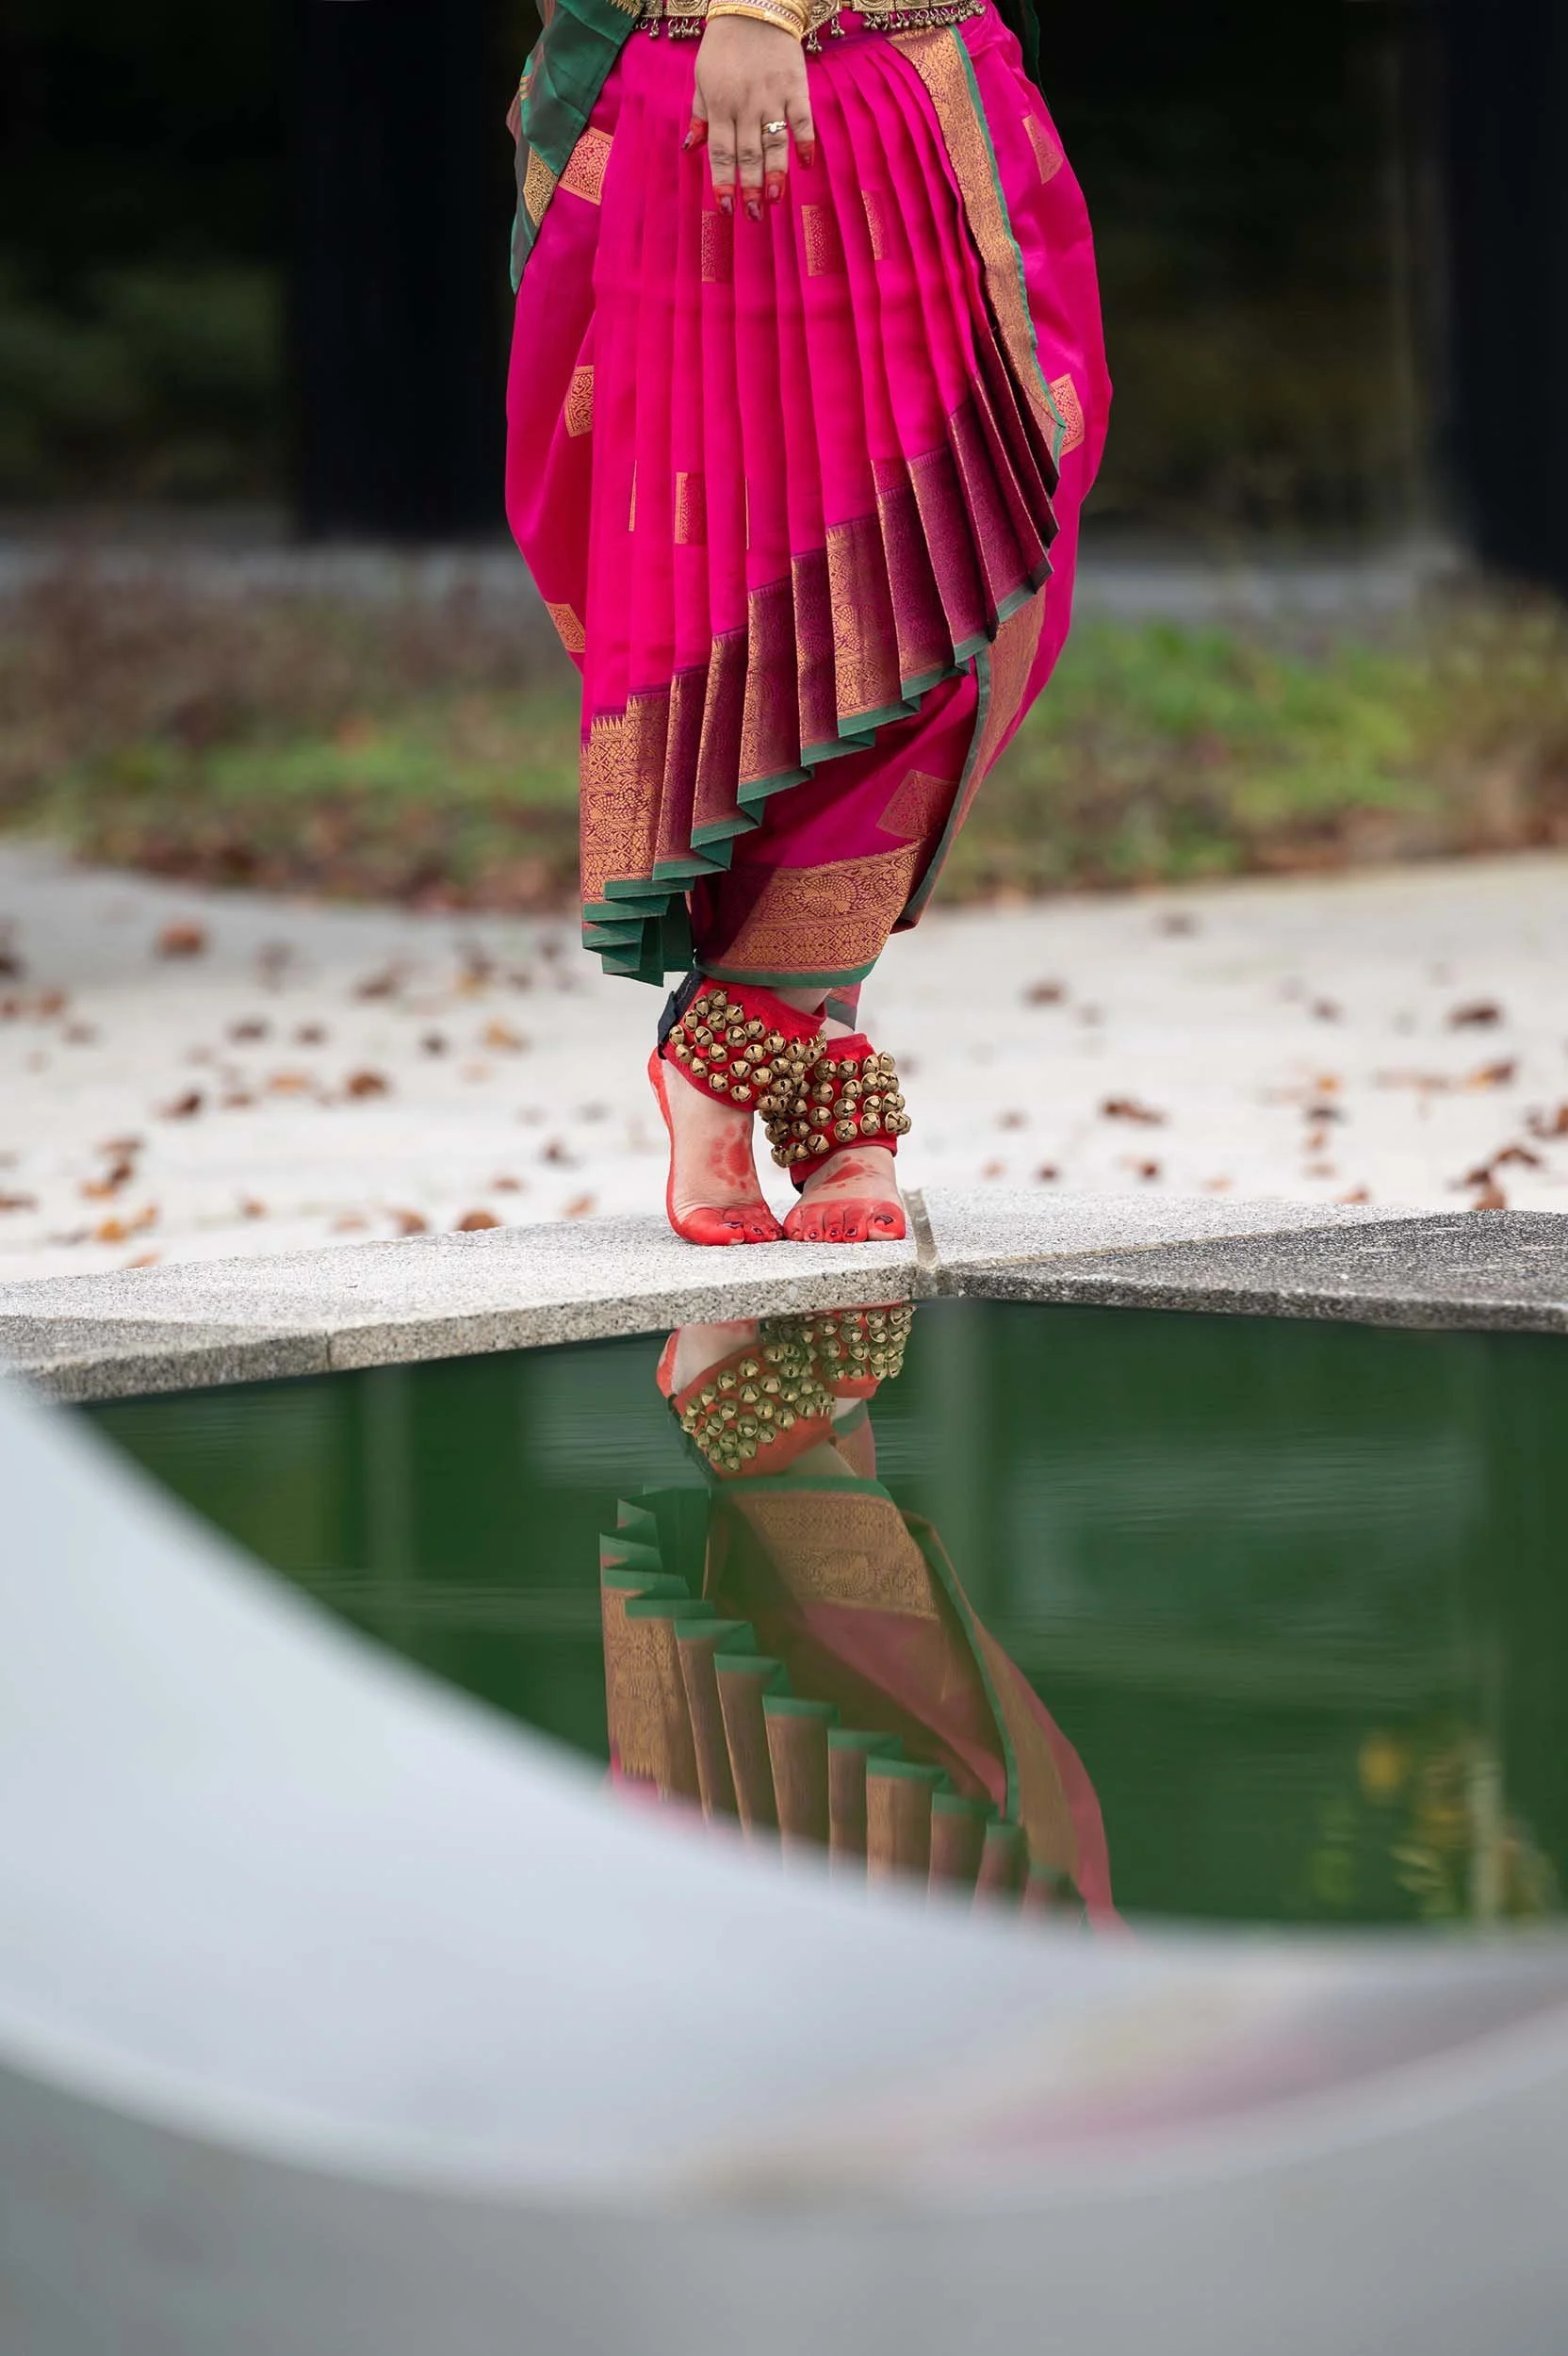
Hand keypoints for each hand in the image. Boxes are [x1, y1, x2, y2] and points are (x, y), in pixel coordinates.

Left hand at [689, 17, 812, 220]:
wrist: (754, 7)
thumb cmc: (724, 46)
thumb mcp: (702, 77)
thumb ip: (700, 114)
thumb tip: (692, 149)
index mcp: (720, 105)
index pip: (721, 152)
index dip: (723, 181)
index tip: (726, 207)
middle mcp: (745, 106)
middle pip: (747, 154)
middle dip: (750, 186)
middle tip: (753, 214)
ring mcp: (772, 98)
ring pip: (774, 142)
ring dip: (775, 173)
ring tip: (775, 199)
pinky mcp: (796, 88)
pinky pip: (802, 119)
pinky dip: (805, 141)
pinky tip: (806, 163)